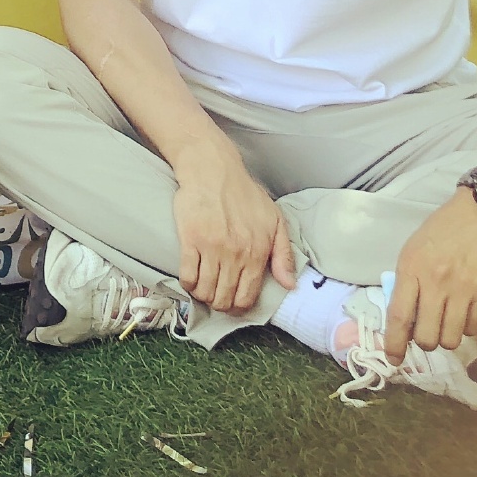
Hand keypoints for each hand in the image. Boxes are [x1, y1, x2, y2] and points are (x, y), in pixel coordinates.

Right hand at [169, 143, 297, 312]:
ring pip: (205, 291)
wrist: (213, 169)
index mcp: (256, 252)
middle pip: (224, 298)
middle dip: (220, 303)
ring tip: (203, 289)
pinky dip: (188, 284)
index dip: (238, 307)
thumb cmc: (244, 193)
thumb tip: (290, 285)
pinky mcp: (190, 240)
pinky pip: (187, 276)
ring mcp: (211, 248)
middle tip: (216, 296)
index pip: (247, 297)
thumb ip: (284, 255)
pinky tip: (190, 279)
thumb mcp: (275, 220)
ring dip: (203, 296)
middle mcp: (235, 254)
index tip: (233, 303)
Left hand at [383, 188, 476, 364]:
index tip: (393, 359)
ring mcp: (465, 291)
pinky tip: (466, 310)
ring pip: (451, 339)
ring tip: (448, 320)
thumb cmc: (445, 229)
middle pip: (427, 337)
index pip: (399, 316)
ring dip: (447, 336)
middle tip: (427, 331)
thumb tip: (404, 318)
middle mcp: (437, 282)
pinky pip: (474, 329)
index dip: (394, 343)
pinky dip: (467, 326)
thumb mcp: (415, 248)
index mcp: (412, 267)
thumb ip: (408, 281)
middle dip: (425, 342)